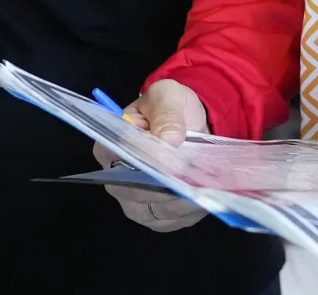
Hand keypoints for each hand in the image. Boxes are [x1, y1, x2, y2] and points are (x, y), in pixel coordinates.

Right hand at [94, 80, 211, 231]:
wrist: (190, 123)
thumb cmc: (171, 108)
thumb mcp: (168, 96)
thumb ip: (166, 114)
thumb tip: (169, 140)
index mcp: (111, 144)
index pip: (116, 158)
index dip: (142, 161)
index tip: (167, 160)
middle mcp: (116, 178)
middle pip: (136, 190)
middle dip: (166, 186)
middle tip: (191, 178)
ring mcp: (135, 201)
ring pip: (156, 209)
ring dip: (182, 200)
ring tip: (203, 188)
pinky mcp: (157, 215)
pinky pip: (172, 220)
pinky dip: (190, 210)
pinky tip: (206, 198)